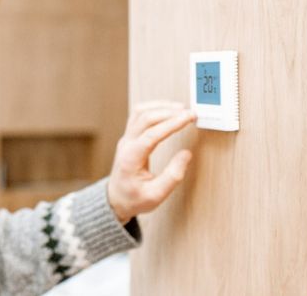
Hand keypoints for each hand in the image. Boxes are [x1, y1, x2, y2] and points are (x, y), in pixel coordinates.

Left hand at [107, 101, 196, 223]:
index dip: (171, 124)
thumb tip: (186, 154)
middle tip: (190, 113)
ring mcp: (126, 139)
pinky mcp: (129, 137)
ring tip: (181, 109)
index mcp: (131, 158)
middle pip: (144, 118)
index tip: (189, 117)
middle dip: (169, 112)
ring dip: (160, 107)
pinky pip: (138, 116)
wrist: (116, 199)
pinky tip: (167, 110)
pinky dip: (154, 109)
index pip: (151, 134)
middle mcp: (126, 145)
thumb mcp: (156, 195)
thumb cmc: (134, 199)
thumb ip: (172, 176)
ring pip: (139, 113)